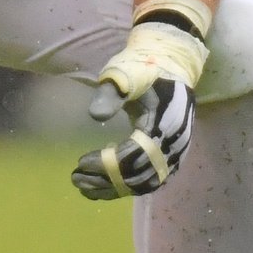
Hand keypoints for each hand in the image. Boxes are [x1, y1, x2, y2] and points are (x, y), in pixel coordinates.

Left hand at [74, 3, 209, 199]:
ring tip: (85, 188)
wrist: (174, 63)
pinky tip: (105, 184)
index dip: (105, 165)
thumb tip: (95, 115)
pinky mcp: (172, 155)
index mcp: (163, 124)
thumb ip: (111, 93)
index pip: (132, 157)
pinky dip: (127, 186)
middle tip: (75, 179)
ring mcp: (176, 152)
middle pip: (138, 177)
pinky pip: (151, 179)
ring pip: (145, 183)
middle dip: (105, 181)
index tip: (80, 162)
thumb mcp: (125, 73)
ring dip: (115, 189)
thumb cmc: (145, 66)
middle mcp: (173, 144)